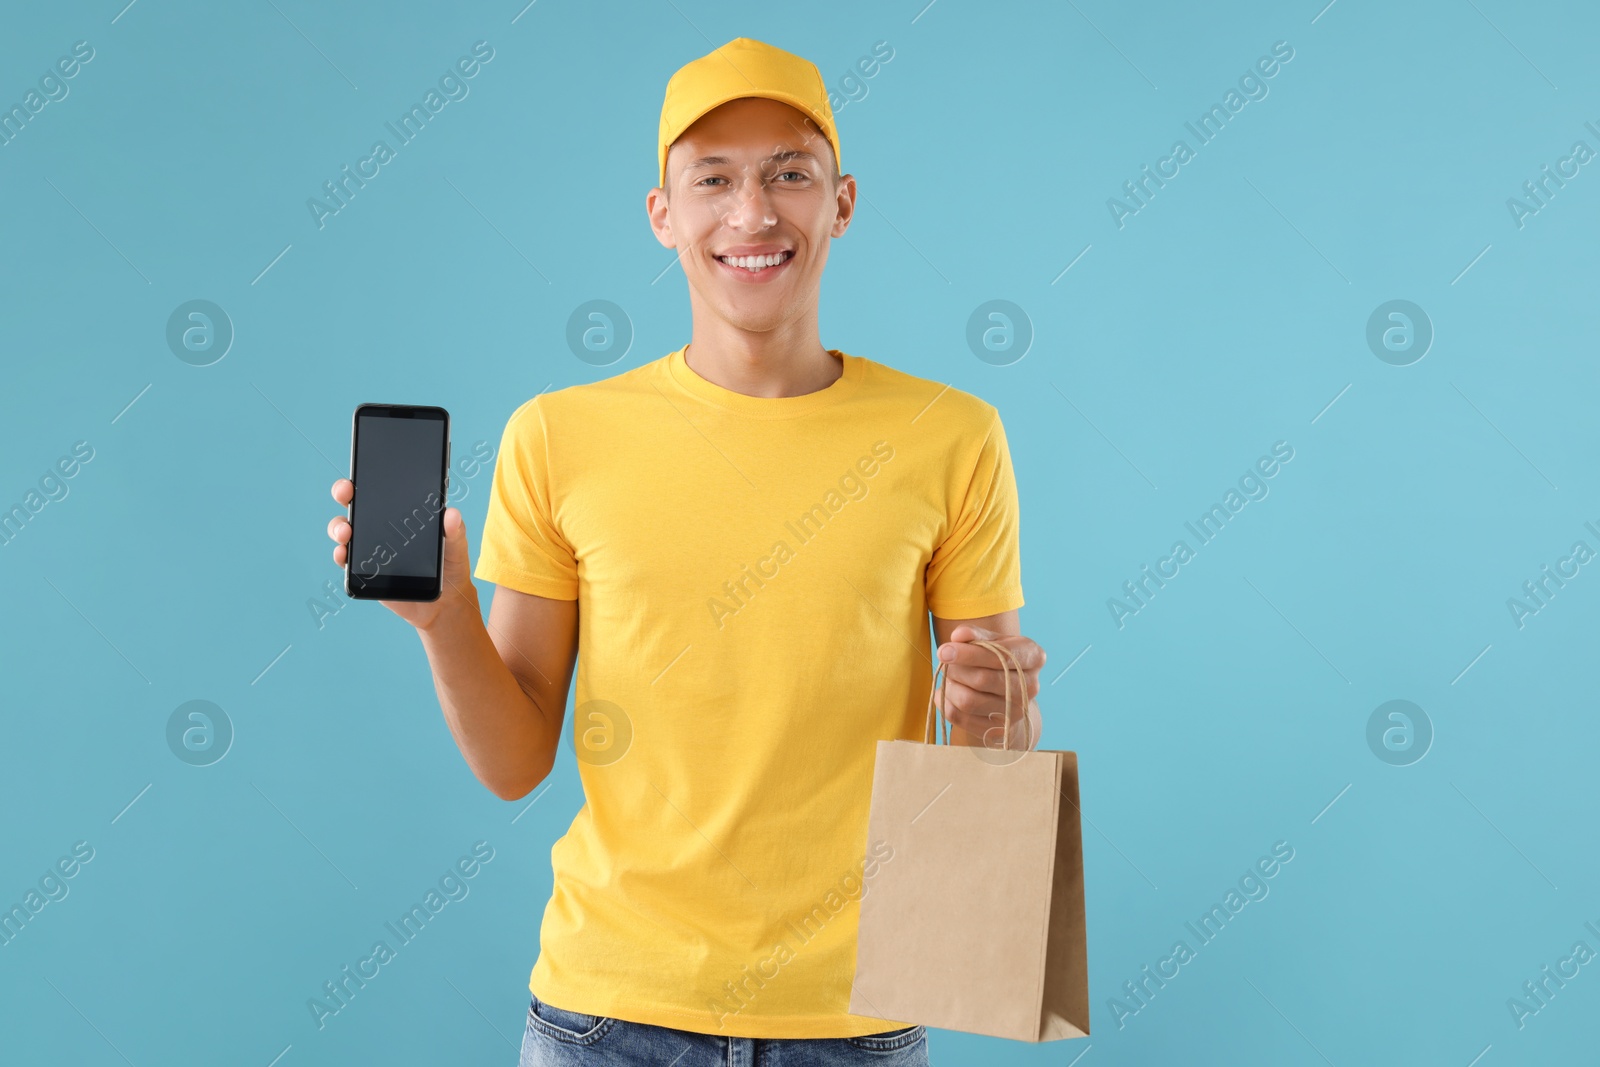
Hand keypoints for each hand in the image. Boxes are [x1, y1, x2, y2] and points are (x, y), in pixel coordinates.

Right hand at [326, 478, 479, 630]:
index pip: (379, 489)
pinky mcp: (364, 569)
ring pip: (344, 530)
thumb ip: (454, 530)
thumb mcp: (456, 545)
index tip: (360, 472)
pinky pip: (346, 559)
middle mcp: (380, 526)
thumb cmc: (450, 566)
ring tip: (347, 532)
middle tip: (345, 492)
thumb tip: (452, 513)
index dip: (366, 477)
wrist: (444, 602)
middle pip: (354, 504)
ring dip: (339, 527)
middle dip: (344, 493)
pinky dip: (341, 555)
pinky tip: (344, 554)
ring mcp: (369, 547)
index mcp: (401, 512)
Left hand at [933, 625, 1044, 749]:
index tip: (944, 650)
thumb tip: (958, 635)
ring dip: (950, 686)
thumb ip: (974, 635)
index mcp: (1033, 656)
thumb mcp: (991, 641)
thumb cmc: (997, 662)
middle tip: (945, 661)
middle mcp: (1031, 686)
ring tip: (948, 677)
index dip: (969, 653)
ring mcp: (1017, 712)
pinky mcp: (1000, 730)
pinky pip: (960, 717)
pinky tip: (947, 692)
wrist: (1010, 697)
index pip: (1000, 655)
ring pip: (969, 700)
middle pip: (983, 679)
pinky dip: (946, 703)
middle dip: (956, 669)